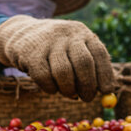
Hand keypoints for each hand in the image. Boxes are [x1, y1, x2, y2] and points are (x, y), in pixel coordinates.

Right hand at [0, 15, 115, 101]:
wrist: (21, 36)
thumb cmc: (57, 51)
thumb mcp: (75, 52)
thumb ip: (92, 70)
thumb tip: (108, 93)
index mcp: (82, 33)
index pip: (99, 53)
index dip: (105, 74)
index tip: (107, 91)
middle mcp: (67, 34)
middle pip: (83, 63)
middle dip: (87, 85)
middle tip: (87, 98)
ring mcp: (48, 42)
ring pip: (63, 72)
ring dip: (68, 90)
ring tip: (69, 93)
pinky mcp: (31, 53)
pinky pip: (44, 77)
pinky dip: (51, 88)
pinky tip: (52, 88)